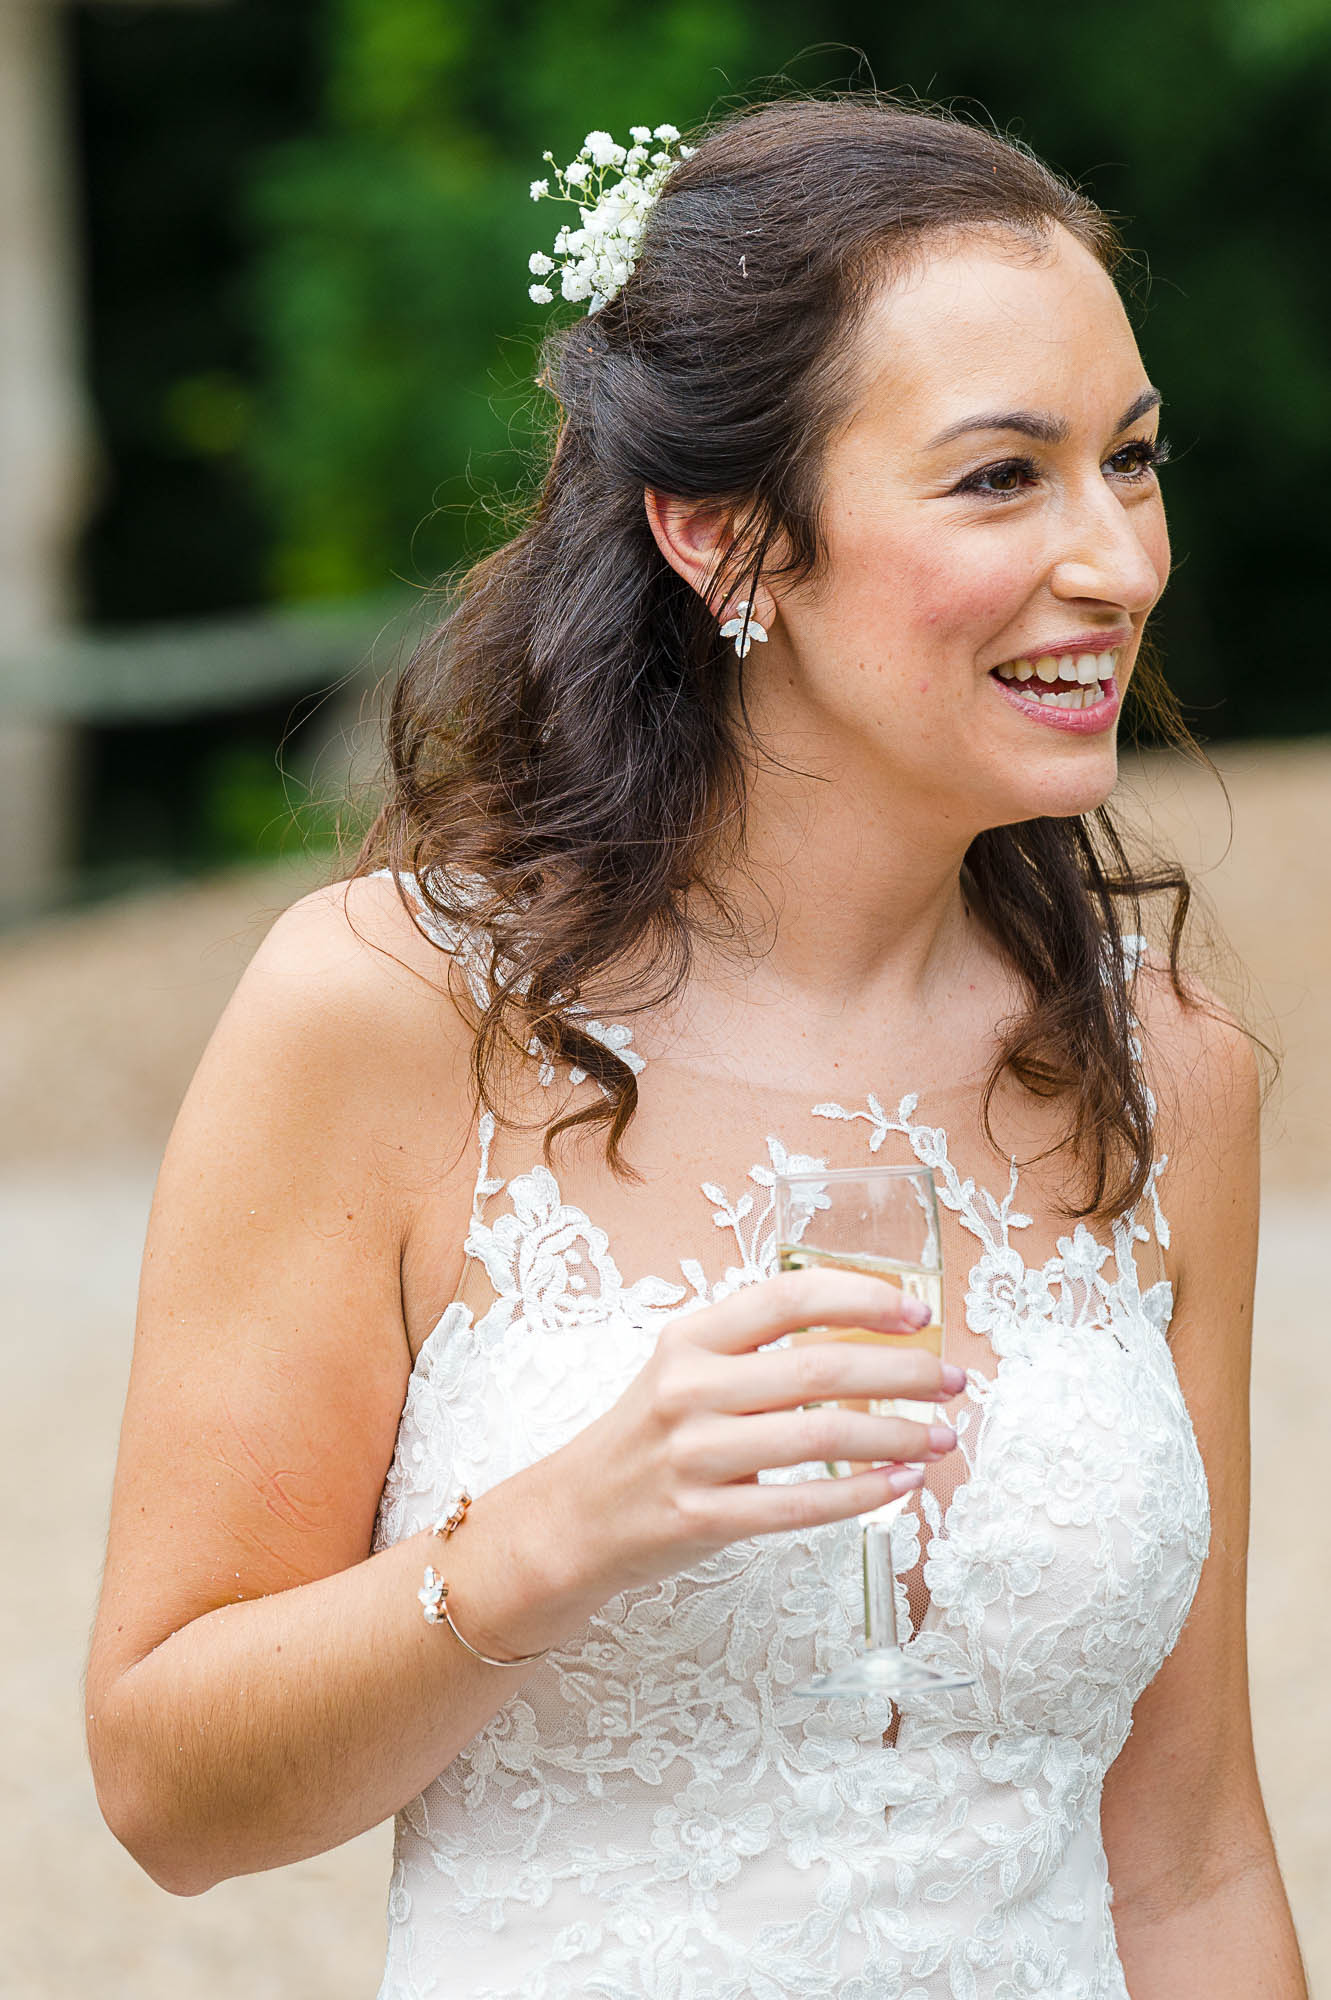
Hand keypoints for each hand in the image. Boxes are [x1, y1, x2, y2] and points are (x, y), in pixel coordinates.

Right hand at [554, 1267, 963, 1594]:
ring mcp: (695, 1454)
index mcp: (690, 1338)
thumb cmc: (647, 1439)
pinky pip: (804, 1504)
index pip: (789, 1297)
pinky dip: (865, 1493)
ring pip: (822, 1435)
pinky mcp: (704, 1517)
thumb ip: (756, 1350)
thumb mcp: (685, 1371)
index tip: (918, 1314)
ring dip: (898, 1434)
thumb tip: (867, 1336)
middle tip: (952, 1380)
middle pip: (820, 1367)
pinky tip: (902, 1484)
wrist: (573, 1519)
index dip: (862, 1298)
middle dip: (904, 1372)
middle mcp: (690, 1388)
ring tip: (940, 1436)